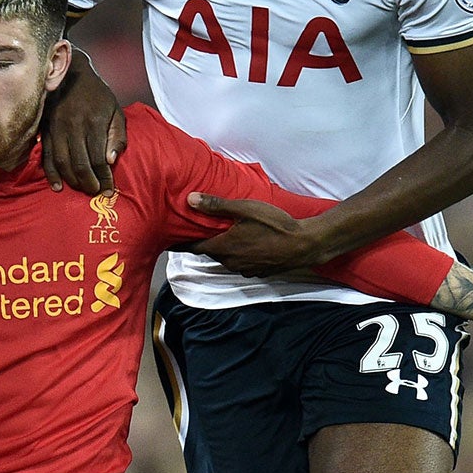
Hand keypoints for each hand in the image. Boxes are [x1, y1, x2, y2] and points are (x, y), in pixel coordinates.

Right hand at [39, 56, 126, 194]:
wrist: (71, 73)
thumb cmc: (97, 95)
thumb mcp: (115, 110)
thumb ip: (117, 135)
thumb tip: (110, 161)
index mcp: (94, 122)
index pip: (99, 158)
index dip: (104, 177)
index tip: (109, 190)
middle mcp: (74, 126)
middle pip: (80, 163)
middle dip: (89, 182)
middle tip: (95, 192)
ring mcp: (57, 128)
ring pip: (63, 162)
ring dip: (72, 180)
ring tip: (81, 189)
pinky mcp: (45, 129)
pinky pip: (47, 156)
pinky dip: (51, 174)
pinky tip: (57, 186)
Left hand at [187, 193, 322, 275]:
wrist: (303, 245)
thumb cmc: (274, 225)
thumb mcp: (244, 209)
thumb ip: (216, 206)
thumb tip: (190, 200)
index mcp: (223, 247)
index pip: (193, 247)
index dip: (180, 243)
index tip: (169, 240)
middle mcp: (230, 262)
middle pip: (210, 252)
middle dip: (204, 242)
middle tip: (198, 230)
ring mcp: (244, 270)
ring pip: (226, 258)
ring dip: (223, 249)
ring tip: (224, 236)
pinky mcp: (257, 272)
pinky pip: (241, 263)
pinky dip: (239, 255)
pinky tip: (247, 244)